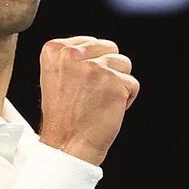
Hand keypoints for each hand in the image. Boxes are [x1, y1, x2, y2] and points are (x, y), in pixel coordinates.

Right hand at [39, 35, 139, 166]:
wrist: (67, 145)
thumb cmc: (63, 117)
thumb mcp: (56, 76)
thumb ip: (73, 57)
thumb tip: (99, 47)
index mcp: (55, 49)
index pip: (92, 43)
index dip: (92, 66)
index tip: (79, 86)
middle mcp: (73, 54)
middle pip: (111, 49)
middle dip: (107, 70)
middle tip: (91, 95)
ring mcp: (94, 68)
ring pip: (124, 64)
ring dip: (118, 84)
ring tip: (99, 102)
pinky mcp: (114, 82)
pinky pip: (133, 84)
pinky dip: (126, 100)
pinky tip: (107, 110)